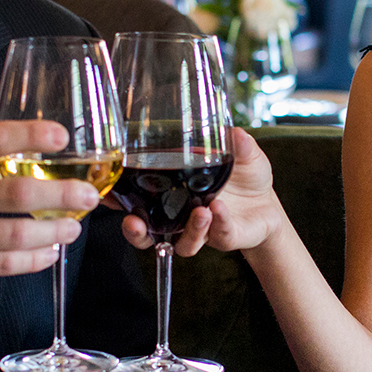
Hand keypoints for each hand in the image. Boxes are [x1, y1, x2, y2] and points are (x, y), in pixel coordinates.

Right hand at [0, 120, 99, 332]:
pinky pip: (7, 264)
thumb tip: (38, 148)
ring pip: (18, 233)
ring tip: (73, 227)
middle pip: (19, 193)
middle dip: (63, 194)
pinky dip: (36, 259)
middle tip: (88, 196)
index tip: (62, 136)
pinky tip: (50, 252)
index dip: (32, 134)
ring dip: (55, 231)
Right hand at [120, 127, 282, 256]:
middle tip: (133, 221)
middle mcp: (179, 215)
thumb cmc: (245, 179)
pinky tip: (219, 210)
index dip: (116, 199)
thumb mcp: (242, 154)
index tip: (102, 194)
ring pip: (180, 241)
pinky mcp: (222, 238)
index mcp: (172, 192)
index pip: (136, 198)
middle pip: (146, 231)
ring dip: (188, 229)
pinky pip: (215, 235)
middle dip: (135, 231)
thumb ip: (236, 143)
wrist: (268, 207)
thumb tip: (233, 130)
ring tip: (201, 212)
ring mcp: (198, 229)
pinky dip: (218, 223)